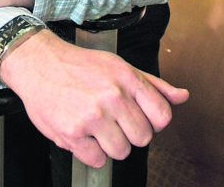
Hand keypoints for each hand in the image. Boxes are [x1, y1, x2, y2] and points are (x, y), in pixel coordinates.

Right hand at [0, 30, 188, 166]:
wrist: (40, 64)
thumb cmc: (82, 66)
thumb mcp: (121, 67)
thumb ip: (154, 85)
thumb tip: (182, 97)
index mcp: (128, 79)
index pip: (162, 116)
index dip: (155, 122)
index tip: (143, 118)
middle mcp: (112, 97)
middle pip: (143, 138)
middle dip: (132, 134)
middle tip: (116, 122)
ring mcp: (92, 116)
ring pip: (122, 152)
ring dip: (112, 145)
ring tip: (99, 128)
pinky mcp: (72, 133)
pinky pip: (97, 160)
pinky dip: (92, 152)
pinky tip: (85, 135)